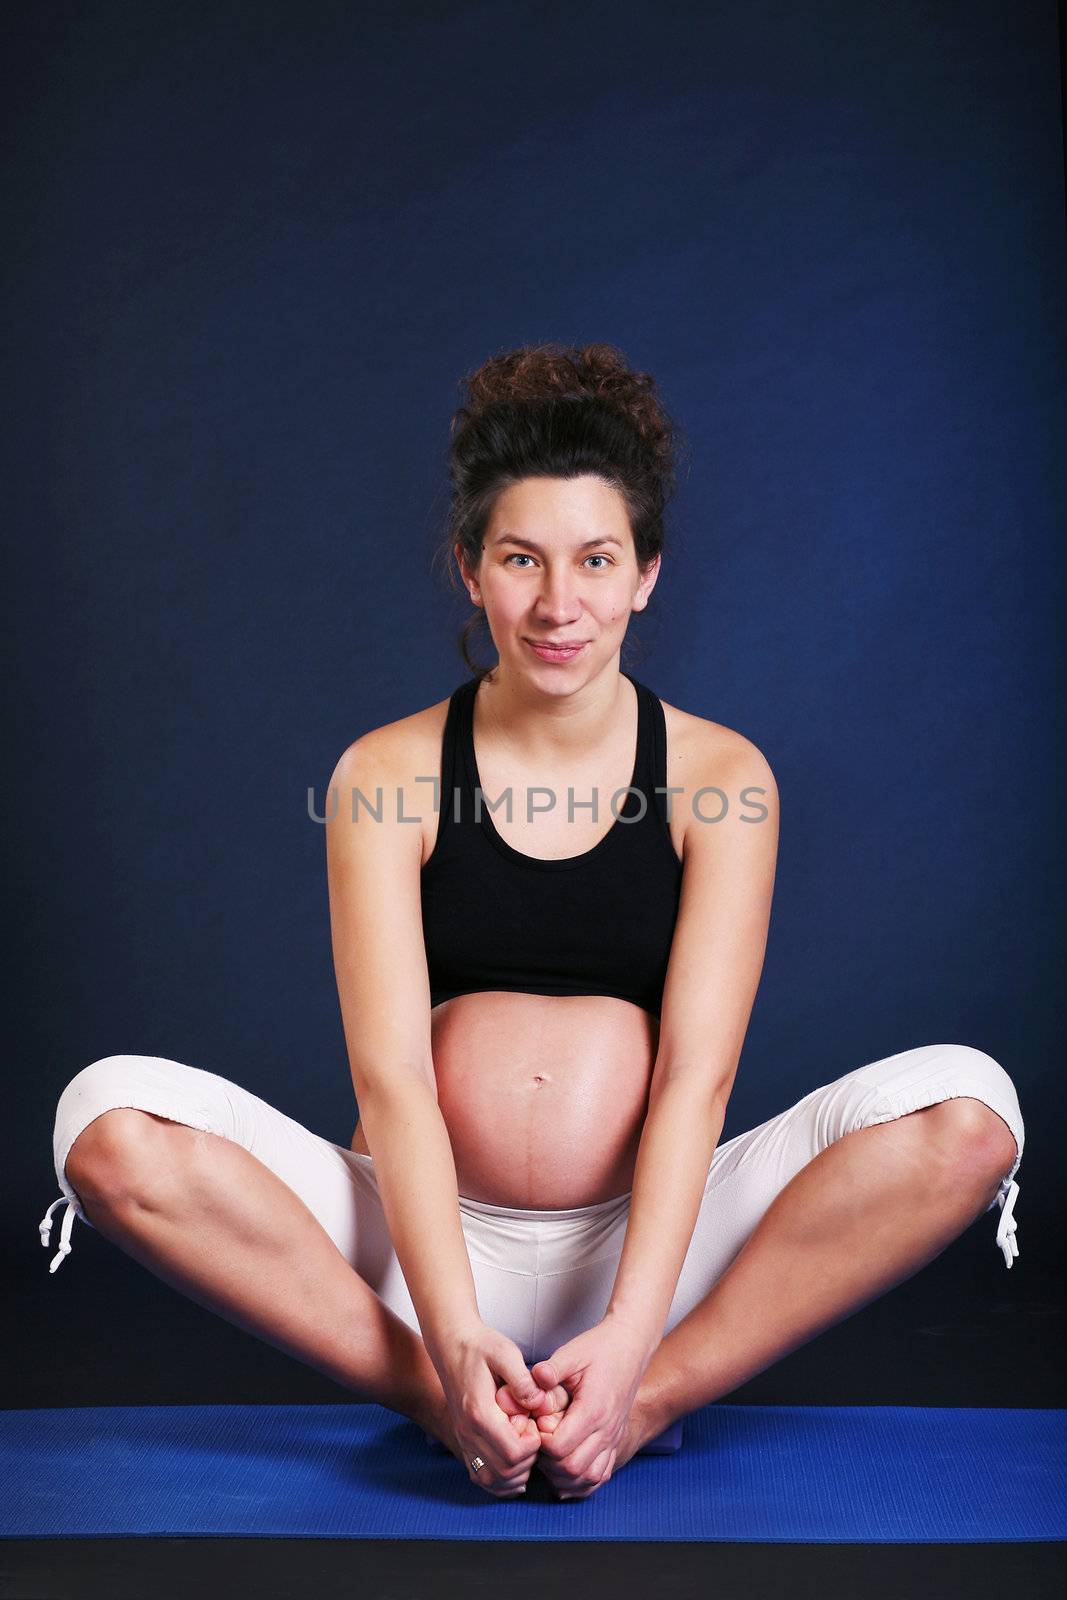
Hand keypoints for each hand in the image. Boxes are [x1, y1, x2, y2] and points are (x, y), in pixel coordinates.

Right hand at [432, 1320, 549, 1497]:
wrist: (451, 1344)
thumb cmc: (480, 1347)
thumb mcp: (505, 1352)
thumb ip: (523, 1380)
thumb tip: (538, 1403)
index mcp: (480, 1413)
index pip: (514, 1454)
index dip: (534, 1444)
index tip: (536, 1421)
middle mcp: (468, 1433)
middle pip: (506, 1472)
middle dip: (529, 1459)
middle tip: (532, 1431)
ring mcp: (463, 1440)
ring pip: (492, 1482)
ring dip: (516, 1473)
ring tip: (525, 1445)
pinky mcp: (464, 1443)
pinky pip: (482, 1477)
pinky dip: (502, 1479)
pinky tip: (515, 1462)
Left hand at [528, 1315, 653, 1498]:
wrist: (631, 1346)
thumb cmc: (600, 1348)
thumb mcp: (573, 1352)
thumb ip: (551, 1369)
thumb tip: (532, 1380)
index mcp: (593, 1410)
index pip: (559, 1448)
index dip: (540, 1440)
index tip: (535, 1422)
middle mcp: (607, 1431)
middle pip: (572, 1469)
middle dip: (547, 1460)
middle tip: (538, 1438)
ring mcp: (614, 1439)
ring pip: (588, 1478)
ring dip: (563, 1474)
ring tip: (549, 1453)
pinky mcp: (616, 1442)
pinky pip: (600, 1476)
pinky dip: (582, 1480)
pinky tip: (567, 1468)